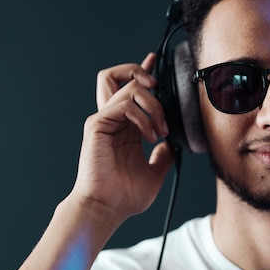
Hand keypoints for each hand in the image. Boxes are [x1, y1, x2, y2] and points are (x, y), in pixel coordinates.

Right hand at [70, 53, 174, 223]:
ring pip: (129, 87)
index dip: (143, 72)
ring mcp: (104, 120)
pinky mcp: (97, 124)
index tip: (154, 61)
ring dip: (153, 105)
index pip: (133, 92)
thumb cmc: (125, 196)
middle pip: (123, 77)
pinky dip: (143, 117)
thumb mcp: (154, 173)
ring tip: (160, 131)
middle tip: (162, 98)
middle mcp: (114, 120)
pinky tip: (150, 136)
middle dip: (146, 76)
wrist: (108, 208)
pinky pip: (124, 104)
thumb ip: (163, 157)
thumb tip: (172, 146)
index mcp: (126, 128)